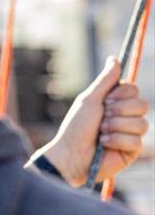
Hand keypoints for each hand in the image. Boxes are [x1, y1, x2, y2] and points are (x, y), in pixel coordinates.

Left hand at [34, 56, 149, 186]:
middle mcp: (125, 117)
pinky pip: (136, 141)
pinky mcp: (131, 150)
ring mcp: (130, 134)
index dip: (122, 94)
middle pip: (143, 105)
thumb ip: (105, 81)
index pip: (134, 90)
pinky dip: (117, 140)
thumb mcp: (89, 100)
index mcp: (115, 103)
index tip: (106, 100)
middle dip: (120, 111)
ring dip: (116, 127)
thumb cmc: (76, 127)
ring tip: (101, 133)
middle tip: (102, 118)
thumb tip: (114, 59)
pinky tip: (104, 144)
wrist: (70, 155)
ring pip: (141, 124)